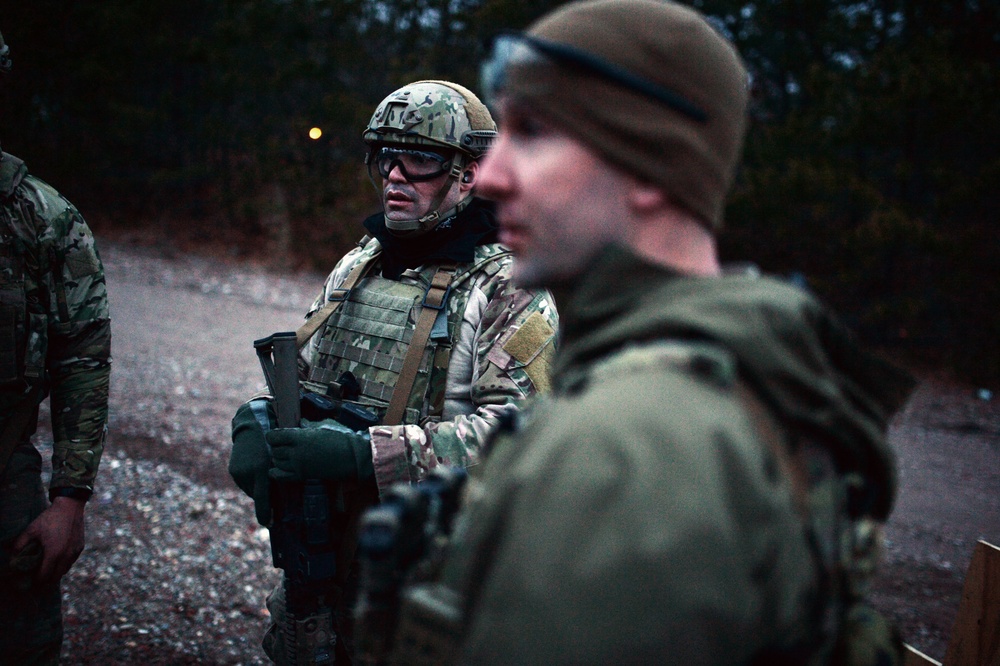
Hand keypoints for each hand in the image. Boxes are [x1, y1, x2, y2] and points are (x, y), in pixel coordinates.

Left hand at [12, 496, 85, 585]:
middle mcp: (66, 556)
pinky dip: (64, 563)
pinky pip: (71, 561)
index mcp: (54, 553)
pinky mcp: (80, 547)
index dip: (37, 580)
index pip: (45, 575)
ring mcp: (75, 552)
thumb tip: (12, 557)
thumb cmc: (49, 519)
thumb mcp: (31, 530)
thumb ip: (20, 544)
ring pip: (65, 570)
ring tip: (48, 568)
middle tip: (39, 577)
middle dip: (47, 580)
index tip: (31, 580)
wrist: (70, 507)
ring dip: (56, 572)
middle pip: (56, 577)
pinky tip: (58, 558)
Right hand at [229, 400, 274, 524]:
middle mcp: (247, 472)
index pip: (262, 498)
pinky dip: (251, 483)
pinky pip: (244, 483)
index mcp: (261, 469)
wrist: (251, 427)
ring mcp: (238, 472)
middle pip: (256, 495)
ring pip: (250, 490)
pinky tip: (257, 474)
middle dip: (264, 499)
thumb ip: (280, 476)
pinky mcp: (233, 470)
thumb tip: (282, 496)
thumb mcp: (278, 458)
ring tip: (265, 479)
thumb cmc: (272, 443)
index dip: (265, 513)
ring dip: (257, 490)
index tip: (269, 524)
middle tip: (274, 498)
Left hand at [266, 421, 372, 482]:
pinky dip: (276, 472)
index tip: (277, 434)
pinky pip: (281, 476)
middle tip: (283, 444)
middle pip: (275, 450)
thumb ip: (309, 425)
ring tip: (285, 454)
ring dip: (278, 458)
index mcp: (300, 437)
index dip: (273, 435)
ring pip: (277, 463)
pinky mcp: (303, 476)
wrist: (353, 457)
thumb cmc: (342, 438)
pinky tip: (278, 468)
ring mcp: (299, 466)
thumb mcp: (325, 425)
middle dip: (277, 447)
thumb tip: (300, 423)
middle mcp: (296, 452)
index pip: (274, 437)